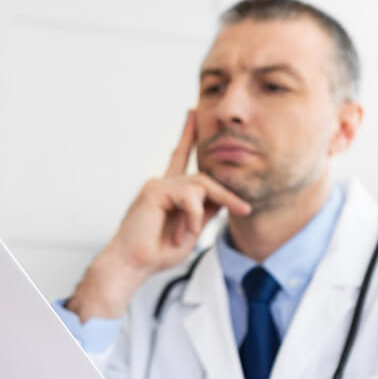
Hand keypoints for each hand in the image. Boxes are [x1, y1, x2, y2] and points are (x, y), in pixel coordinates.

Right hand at [67, 111, 251, 320]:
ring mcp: (157, 185)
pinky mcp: (154, 190)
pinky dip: (192, 216)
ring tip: (192, 232)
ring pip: (200, 186)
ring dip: (205, 211)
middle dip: (226, 193)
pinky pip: (188, 196)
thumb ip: (205, 211)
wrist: (133, 264)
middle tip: (244, 208)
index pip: (180, 157)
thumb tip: (222, 197)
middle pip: (203, 178)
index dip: (187, 136)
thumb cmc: (156, 253)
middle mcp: (162, 184)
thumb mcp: (191, 230)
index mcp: (169, 192)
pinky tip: (184, 233)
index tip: (191, 114)